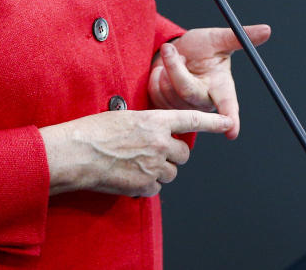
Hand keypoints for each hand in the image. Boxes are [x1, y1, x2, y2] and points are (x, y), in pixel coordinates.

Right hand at [39, 109, 232, 196]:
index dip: (213, 121)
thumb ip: (147, 125)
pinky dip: (146, 185)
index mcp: (154, 120)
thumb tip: (155, 134)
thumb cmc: (93, 132)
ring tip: (136, 164)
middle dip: (172, 155)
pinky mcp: (145, 186)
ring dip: (160, 170)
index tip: (228, 121)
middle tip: (152, 153)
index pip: (192, 119)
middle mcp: (159, 142)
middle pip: (183, 154)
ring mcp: (154, 165)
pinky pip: (156, 188)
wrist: (77, 153)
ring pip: (171, 173)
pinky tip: (129, 176)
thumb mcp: (125, 117)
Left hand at [149, 24, 270, 139]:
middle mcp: (205, 103)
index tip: (232, 132)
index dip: (231, 119)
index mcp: (222, 87)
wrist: (176, 52)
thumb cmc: (201, 48)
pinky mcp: (167, 111)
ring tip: (175, 60)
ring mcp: (185, 109)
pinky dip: (156, 77)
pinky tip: (162, 73)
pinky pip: (156, 94)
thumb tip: (267, 29)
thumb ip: (239, 36)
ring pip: (169, 91)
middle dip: (176, 68)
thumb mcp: (217, 39)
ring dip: (166, 69)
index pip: (229, 106)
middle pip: (187, 92)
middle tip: (171, 49)